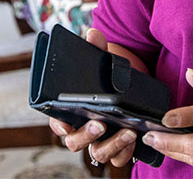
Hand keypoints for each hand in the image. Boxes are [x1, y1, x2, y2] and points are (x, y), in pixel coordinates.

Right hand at [48, 28, 136, 166]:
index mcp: (72, 110)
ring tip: (128, 131)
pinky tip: (135, 141)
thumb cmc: (108, 75)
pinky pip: (118, 158)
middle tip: (100, 123)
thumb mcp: (104, 60)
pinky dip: (126, 152)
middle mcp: (83, 128)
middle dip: (86, 135)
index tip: (65, 124)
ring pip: (98, 153)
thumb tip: (93, 34)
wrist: (133, 85)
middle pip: (75, 142)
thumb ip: (97, 47)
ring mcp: (101, 139)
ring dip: (111, 145)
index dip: (59, 126)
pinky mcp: (119, 146)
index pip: (58, 123)